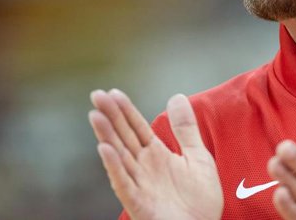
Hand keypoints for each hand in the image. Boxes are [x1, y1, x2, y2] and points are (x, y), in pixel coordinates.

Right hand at [89, 89, 222, 219]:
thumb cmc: (200, 200)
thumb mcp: (198, 157)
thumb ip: (186, 130)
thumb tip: (176, 96)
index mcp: (156, 155)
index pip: (137, 128)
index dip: (126, 111)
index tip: (113, 92)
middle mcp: (143, 167)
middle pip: (124, 137)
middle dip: (110, 116)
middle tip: (96, 95)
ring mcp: (139, 185)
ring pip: (119, 157)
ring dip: (107, 137)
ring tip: (95, 116)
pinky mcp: (139, 203)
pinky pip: (124, 183)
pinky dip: (114, 167)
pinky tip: (105, 150)